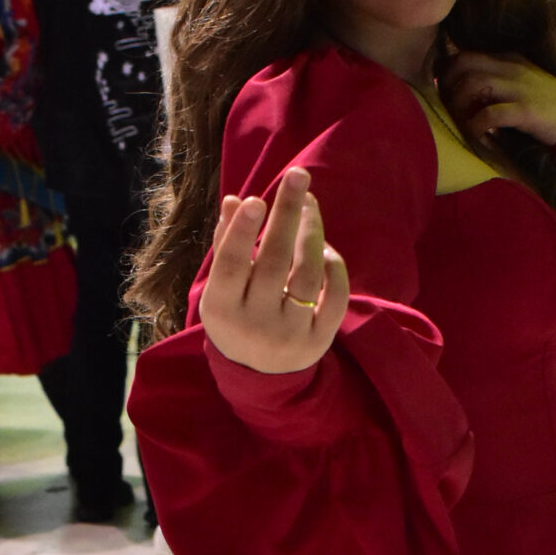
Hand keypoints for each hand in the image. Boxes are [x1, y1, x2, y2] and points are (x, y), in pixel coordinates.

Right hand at [198, 165, 349, 375]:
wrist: (259, 377)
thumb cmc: (236, 316)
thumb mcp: (222, 287)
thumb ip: (227, 244)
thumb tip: (236, 199)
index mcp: (221, 310)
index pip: (232, 266)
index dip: (243, 233)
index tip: (255, 199)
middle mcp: (254, 325)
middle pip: (274, 263)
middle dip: (287, 216)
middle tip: (298, 177)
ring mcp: (289, 335)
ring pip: (306, 275)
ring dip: (311, 233)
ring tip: (310, 204)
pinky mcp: (318, 342)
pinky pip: (334, 298)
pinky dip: (333, 268)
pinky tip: (324, 247)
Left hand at [437, 51, 555, 147]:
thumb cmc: (546, 107)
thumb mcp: (521, 83)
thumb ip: (497, 81)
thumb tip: (463, 90)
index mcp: (508, 60)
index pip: (467, 55)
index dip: (448, 73)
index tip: (443, 92)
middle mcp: (512, 68)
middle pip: (465, 65)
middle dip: (448, 86)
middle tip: (447, 107)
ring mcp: (520, 88)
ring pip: (475, 84)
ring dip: (460, 105)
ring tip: (460, 122)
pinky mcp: (527, 110)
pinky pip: (492, 113)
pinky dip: (477, 124)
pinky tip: (476, 135)